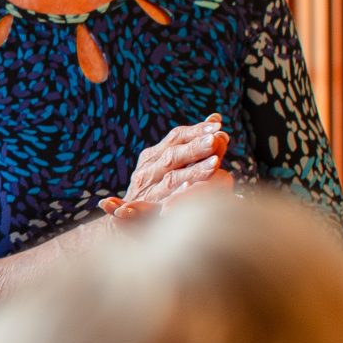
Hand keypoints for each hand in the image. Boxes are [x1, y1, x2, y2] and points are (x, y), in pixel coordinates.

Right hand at [102, 113, 234, 220]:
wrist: (124, 224)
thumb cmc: (156, 189)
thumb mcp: (170, 164)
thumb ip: (195, 144)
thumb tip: (216, 118)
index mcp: (153, 157)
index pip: (176, 138)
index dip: (196, 131)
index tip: (217, 125)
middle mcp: (147, 172)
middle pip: (172, 157)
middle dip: (195, 148)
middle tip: (215, 140)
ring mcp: (145, 193)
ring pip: (171, 180)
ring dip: (192, 172)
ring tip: (214, 164)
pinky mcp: (145, 215)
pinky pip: (160, 207)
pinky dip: (175, 197)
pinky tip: (189, 192)